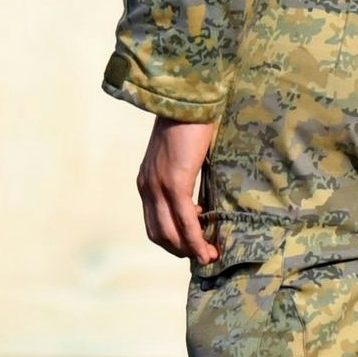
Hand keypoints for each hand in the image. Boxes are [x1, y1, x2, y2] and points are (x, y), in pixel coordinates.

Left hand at [138, 117, 220, 262]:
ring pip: (170, 232)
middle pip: (159, 233)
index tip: (196, 246)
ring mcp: (158, 185)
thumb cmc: (191, 123)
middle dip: (182, 250)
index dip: (174, 240)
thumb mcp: (182, 156)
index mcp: (147, 181)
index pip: (154, 222)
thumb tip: (202, 199)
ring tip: (209, 257)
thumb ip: (184, 176)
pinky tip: (207, 248)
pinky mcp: (174, 182)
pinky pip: (185, 220)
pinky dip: (195, 239)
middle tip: (205, 257)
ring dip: (190, 249)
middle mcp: (147, 187)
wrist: (189, 99)